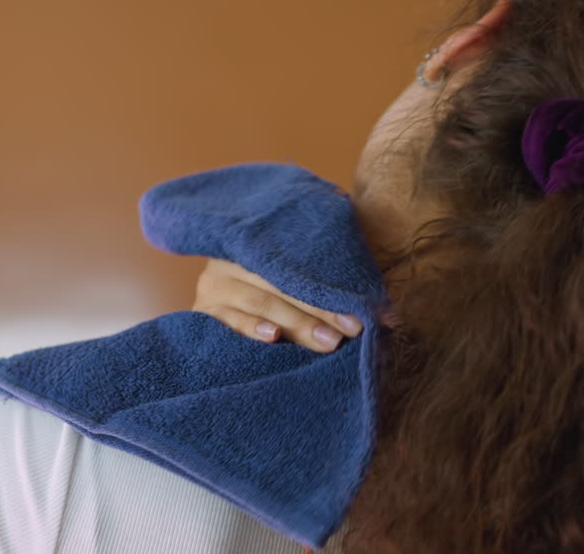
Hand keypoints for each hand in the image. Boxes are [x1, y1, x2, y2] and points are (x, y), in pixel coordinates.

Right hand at [191, 258, 363, 352]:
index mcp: (259, 241)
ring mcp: (214, 287)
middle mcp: (233, 259)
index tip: (365, 308)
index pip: (297, 261)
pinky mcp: (201, 314)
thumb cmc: (275, 284)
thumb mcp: (298, 268)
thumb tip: (382, 287)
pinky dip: (249, 329)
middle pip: (282, 283)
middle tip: (352, 330)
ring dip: (296, 324)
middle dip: (321, 310)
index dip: (332, 284)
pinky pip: (225, 322)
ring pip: (259, 303)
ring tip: (327, 342)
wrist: (212, 309)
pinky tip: (272, 339)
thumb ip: (333, 265)